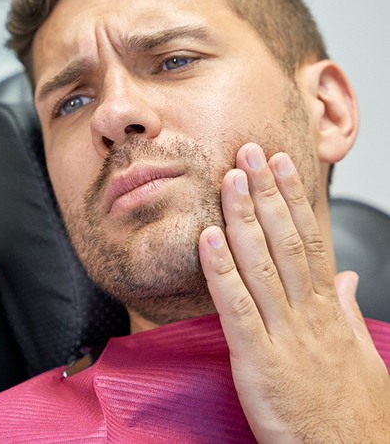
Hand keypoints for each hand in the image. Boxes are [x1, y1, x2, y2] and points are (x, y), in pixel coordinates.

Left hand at [198, 143, 389, 442]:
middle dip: (266, 193)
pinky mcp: (260, 362)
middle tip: (249, 152)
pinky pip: (237, 308)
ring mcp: (285, 336)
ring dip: (242, 218)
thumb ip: (347, 311)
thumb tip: (346, 278)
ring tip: (230, 179)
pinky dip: (221, 271)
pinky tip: (208, 239)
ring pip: (261, 264)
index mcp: (328, 310)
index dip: (293, 199)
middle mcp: (308, 314)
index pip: (310, 240)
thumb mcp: (359, 355)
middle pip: (285, 241)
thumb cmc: (353, 414)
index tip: (281, 165)